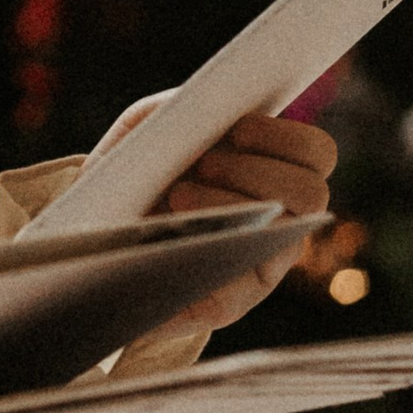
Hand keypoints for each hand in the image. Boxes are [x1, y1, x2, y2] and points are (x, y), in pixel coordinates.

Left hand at [91, 97, 337, 341]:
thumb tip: (198, 108)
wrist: (96, 234)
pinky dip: (204, 255)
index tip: (236, 128)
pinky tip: (168, 234)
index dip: (286, 136)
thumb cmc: (132, 172)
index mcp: (273, 171)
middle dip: (256, 171)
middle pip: (312, 192)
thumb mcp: (147, 128)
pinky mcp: (227, 305)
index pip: (316, 153)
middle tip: (204, 163)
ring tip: (178, 194)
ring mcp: (260, 266)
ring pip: (286, 237)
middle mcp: (281, 221)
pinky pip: (237, 291)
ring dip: (232, 205)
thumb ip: (177, 107)